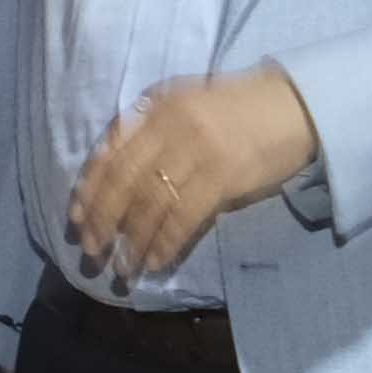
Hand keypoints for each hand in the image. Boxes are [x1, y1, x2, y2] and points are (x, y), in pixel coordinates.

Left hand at [68, 64, 318, 281]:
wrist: (295, 106)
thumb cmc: (236, 110)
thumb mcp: (184, 105)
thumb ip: (149, 133)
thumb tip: (111, 177)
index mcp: (154, 105)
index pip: (109, 151)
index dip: (90, 188)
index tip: (76, 218)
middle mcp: (169, 125)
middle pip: (123, 180)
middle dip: (102, 220)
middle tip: (91, 251)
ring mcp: (196, 149)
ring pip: (150, 203)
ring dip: (132, 240)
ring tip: (122, 267)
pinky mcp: (222, 175)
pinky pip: (183, 216)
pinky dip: (165, 242)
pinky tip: (154, 261)